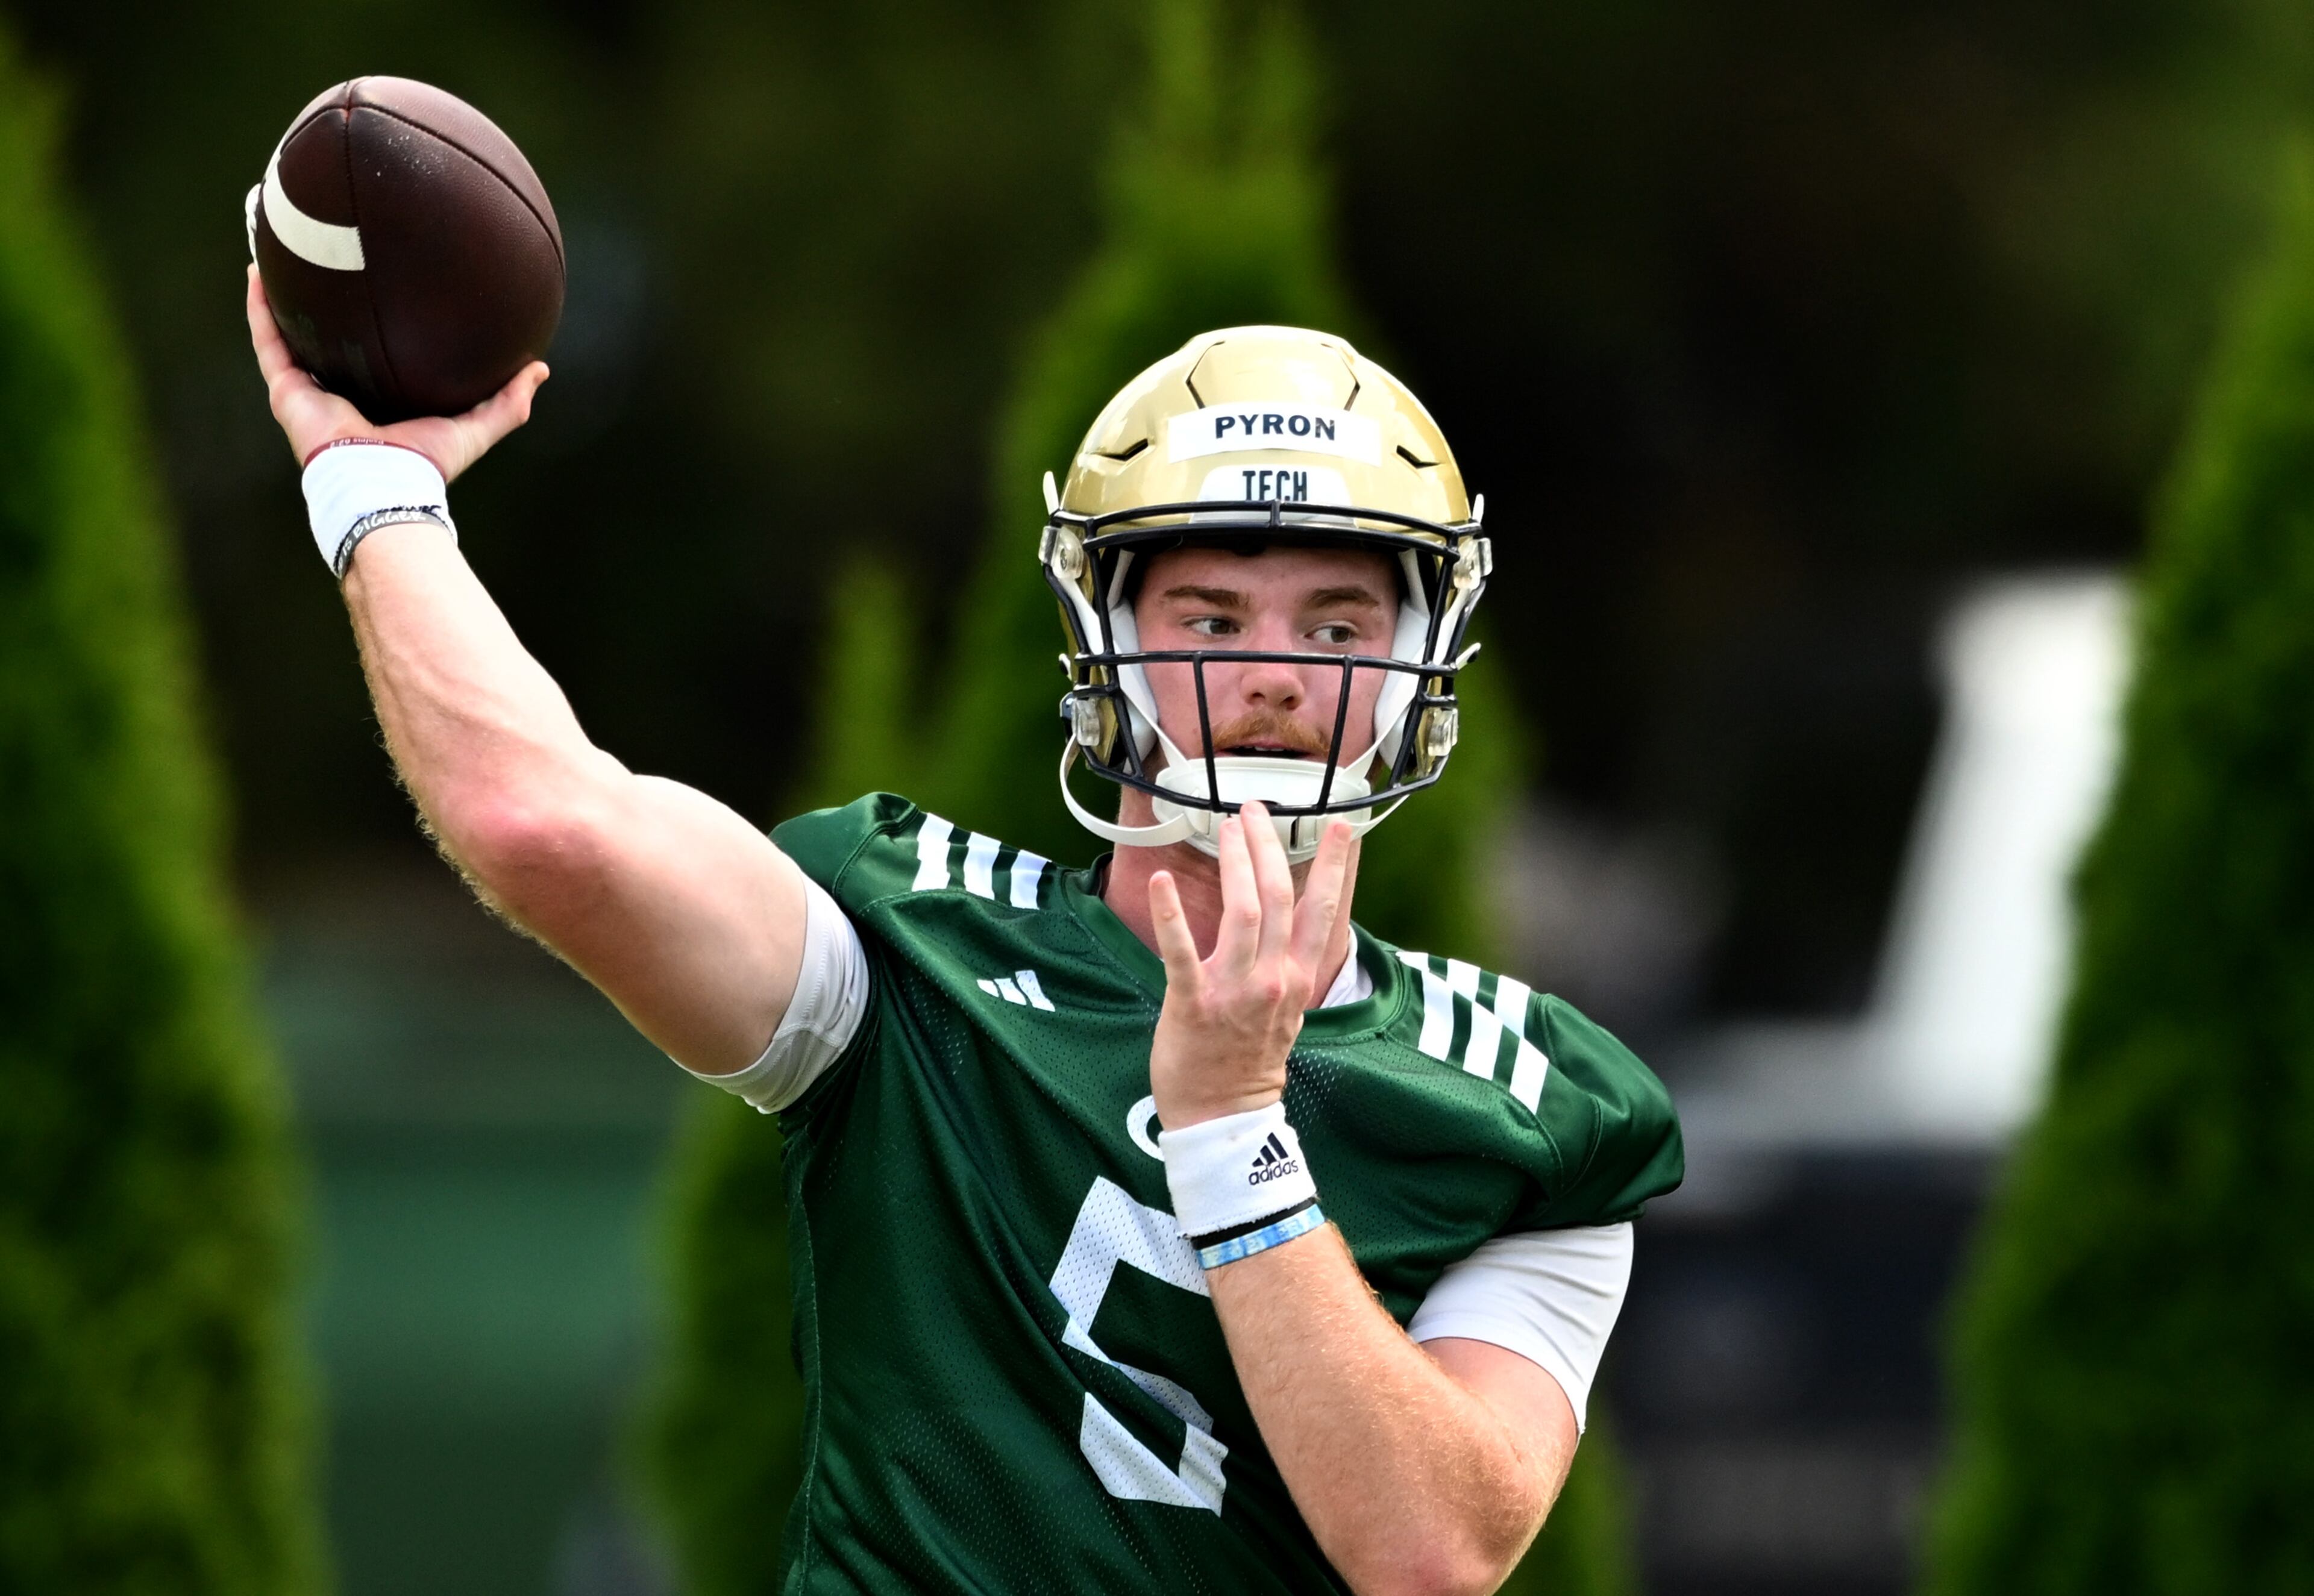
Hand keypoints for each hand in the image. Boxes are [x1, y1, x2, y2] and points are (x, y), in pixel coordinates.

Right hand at [245, 264, 547, 481]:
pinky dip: (260, 306)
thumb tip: (540, 369)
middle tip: (320, 256)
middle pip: (325, 338)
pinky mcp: (286, 391)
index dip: (369, 324)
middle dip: (319, 302)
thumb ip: (508, 401)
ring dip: (278, 293)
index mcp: (378, 398)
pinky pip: (268, 339)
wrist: (384, 483)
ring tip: (275, 248)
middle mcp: (339, 392)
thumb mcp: (476, 427)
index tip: (377, 286)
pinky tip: (258, 271)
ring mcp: (308, 391)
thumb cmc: (426, 463)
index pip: (371, 354)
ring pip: (286, 332)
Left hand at [1148, 803, 1353, 1128]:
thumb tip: (1294, 923)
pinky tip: (1163, 882)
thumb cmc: (1250, 1061)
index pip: (1324, 913)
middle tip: (1254, 809)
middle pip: (1279, 898)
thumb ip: (1291, 966)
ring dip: (1235, 862)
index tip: (1341, 827)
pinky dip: (1172, 914)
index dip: (1335, 867)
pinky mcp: (1192, 1002)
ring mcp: (1234, 991)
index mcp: (1298, 979)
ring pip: (1242, 912)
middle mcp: (1273, 980)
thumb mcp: (1289, 1011)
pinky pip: (1181, 952)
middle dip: (1269, 846)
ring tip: (1227, 826)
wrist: (1223, 1117)